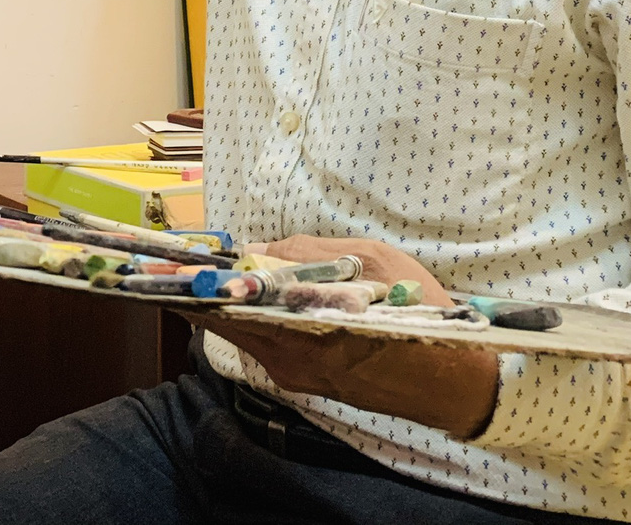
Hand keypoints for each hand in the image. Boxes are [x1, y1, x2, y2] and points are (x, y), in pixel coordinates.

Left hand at [219, 236, 498, 437]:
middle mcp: (288, 361)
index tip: (172, 261)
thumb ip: (309, 255)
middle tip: (194, 258)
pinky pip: (268, 344)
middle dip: (211, 290)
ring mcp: (296, 376)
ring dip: (234, 303)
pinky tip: (260, 294)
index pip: (226, 310)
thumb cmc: (421, 314)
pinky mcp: (308, 382)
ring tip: (225, 269)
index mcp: (300, 332)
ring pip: (246, 333)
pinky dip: (257, 319)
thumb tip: (256, 249)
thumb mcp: (373, 263)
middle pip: (228, 323)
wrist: (457, 382)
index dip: (198, 284)